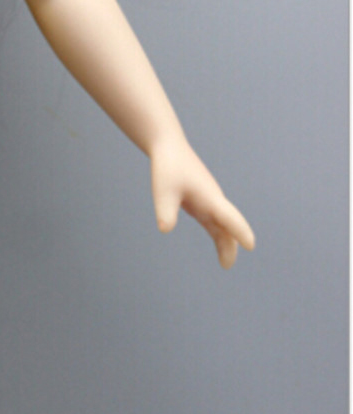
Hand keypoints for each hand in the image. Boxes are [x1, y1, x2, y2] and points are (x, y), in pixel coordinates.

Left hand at [149, 135, 254, 269]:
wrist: (169, 148)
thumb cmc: (167, 167)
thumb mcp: (163, 190)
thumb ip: (165, 210)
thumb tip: (165, 229)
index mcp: (209, 197)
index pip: (228, 217)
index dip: (240, 231)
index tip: (251, 245)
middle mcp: (214, 200)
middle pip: (228, 226)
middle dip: (230, 246)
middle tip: (226, 265)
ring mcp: (209, 201)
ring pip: (223, 225)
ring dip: (226, 243)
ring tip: (225, 263)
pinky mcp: (202, 201)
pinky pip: (215, 222)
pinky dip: (219, 234)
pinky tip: (219, 245)